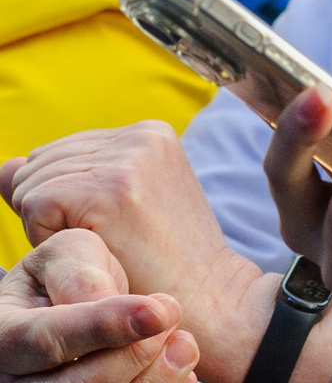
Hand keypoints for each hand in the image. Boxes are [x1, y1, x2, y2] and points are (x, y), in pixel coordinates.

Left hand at [0, 127, 268, 382]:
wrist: (210, 299)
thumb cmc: (158, 263)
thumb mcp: (118, 209)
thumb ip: (64, 179)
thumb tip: (5, 166)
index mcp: (148, 133)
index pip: (58, 153)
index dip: (63, 199)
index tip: (111, 225)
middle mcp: (140, 135)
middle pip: (39, 163)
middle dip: (51, 206)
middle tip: (104, 239)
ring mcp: (128, 159)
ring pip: (32, 182)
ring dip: (49, 222)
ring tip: (100, 243)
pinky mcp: (110, 189)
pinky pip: (35, 203)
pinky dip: (45, 234)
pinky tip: (91, 249)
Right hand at [0, 230, 198, 382]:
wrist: (69, 302)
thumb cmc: (66, 275)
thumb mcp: (68, 256)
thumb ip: (83, 278)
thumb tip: (110, 308)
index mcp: (4, 334)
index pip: (46, 339)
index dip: (103, 327)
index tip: (157, 313)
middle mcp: (15, 378)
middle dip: (134, 355)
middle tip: (170, 315)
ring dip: (154, 377)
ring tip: (182, 343)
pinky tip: (180, 367)